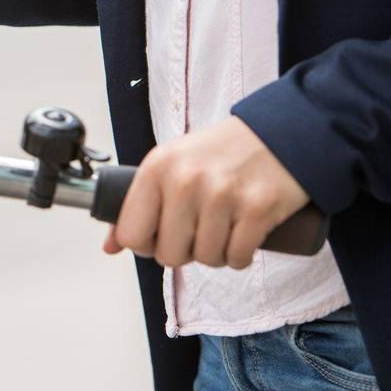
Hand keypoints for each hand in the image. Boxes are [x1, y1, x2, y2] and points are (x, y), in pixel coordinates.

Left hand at [102, 117, 309, 268]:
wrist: (279, 130)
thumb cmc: (220, 153)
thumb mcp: (171, 165)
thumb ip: (138, 204)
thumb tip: (110, 247)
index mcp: (157, 167)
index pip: (131, 234)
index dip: (146, 245)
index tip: (162, 236)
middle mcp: (185, 180)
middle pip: (169, 254)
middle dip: (185, 252)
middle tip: (199, 231)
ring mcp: (222, 194)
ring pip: (206, 259)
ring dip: (216, 254)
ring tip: (223, 229)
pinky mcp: (258, 208)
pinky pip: (237, 258)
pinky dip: (240, 257)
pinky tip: (244, 237)